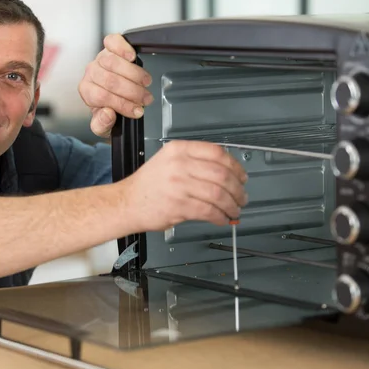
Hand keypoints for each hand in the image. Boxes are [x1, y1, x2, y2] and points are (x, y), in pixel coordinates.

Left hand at [78, 34, 153, 137]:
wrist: (115, 97)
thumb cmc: (110, 109)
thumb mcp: (104, 126)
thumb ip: (102, 125)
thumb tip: (107, 114)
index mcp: (87, 91)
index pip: (102, 96)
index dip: (123, 104)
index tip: (137, 111)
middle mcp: (91, 73)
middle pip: (110, 80)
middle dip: (132, 92)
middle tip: (146, 99)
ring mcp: (100, 58)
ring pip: (113, 62)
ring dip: (134, 74)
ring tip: (146, 83)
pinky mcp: (110, 47)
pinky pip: (112, 42)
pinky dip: (123, 48)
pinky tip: (132, 56)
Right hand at [122, 141, 248, 230]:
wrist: (126, 203)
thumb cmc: (147, 185)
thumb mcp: (168, 161)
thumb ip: (194, 162)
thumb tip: (226, 173)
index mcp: (179, 150)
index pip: (217, 153)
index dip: (235, 166)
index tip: (242, 176)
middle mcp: (179, 165)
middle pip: (221, 174)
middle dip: (238, 189)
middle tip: (242, 197)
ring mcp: (179, 185)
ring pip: (218, 194)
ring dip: (232, 205)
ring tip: (234, 210)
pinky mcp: (179, 206)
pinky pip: (209, 211)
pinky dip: (220, 216)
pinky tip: (222, 218)